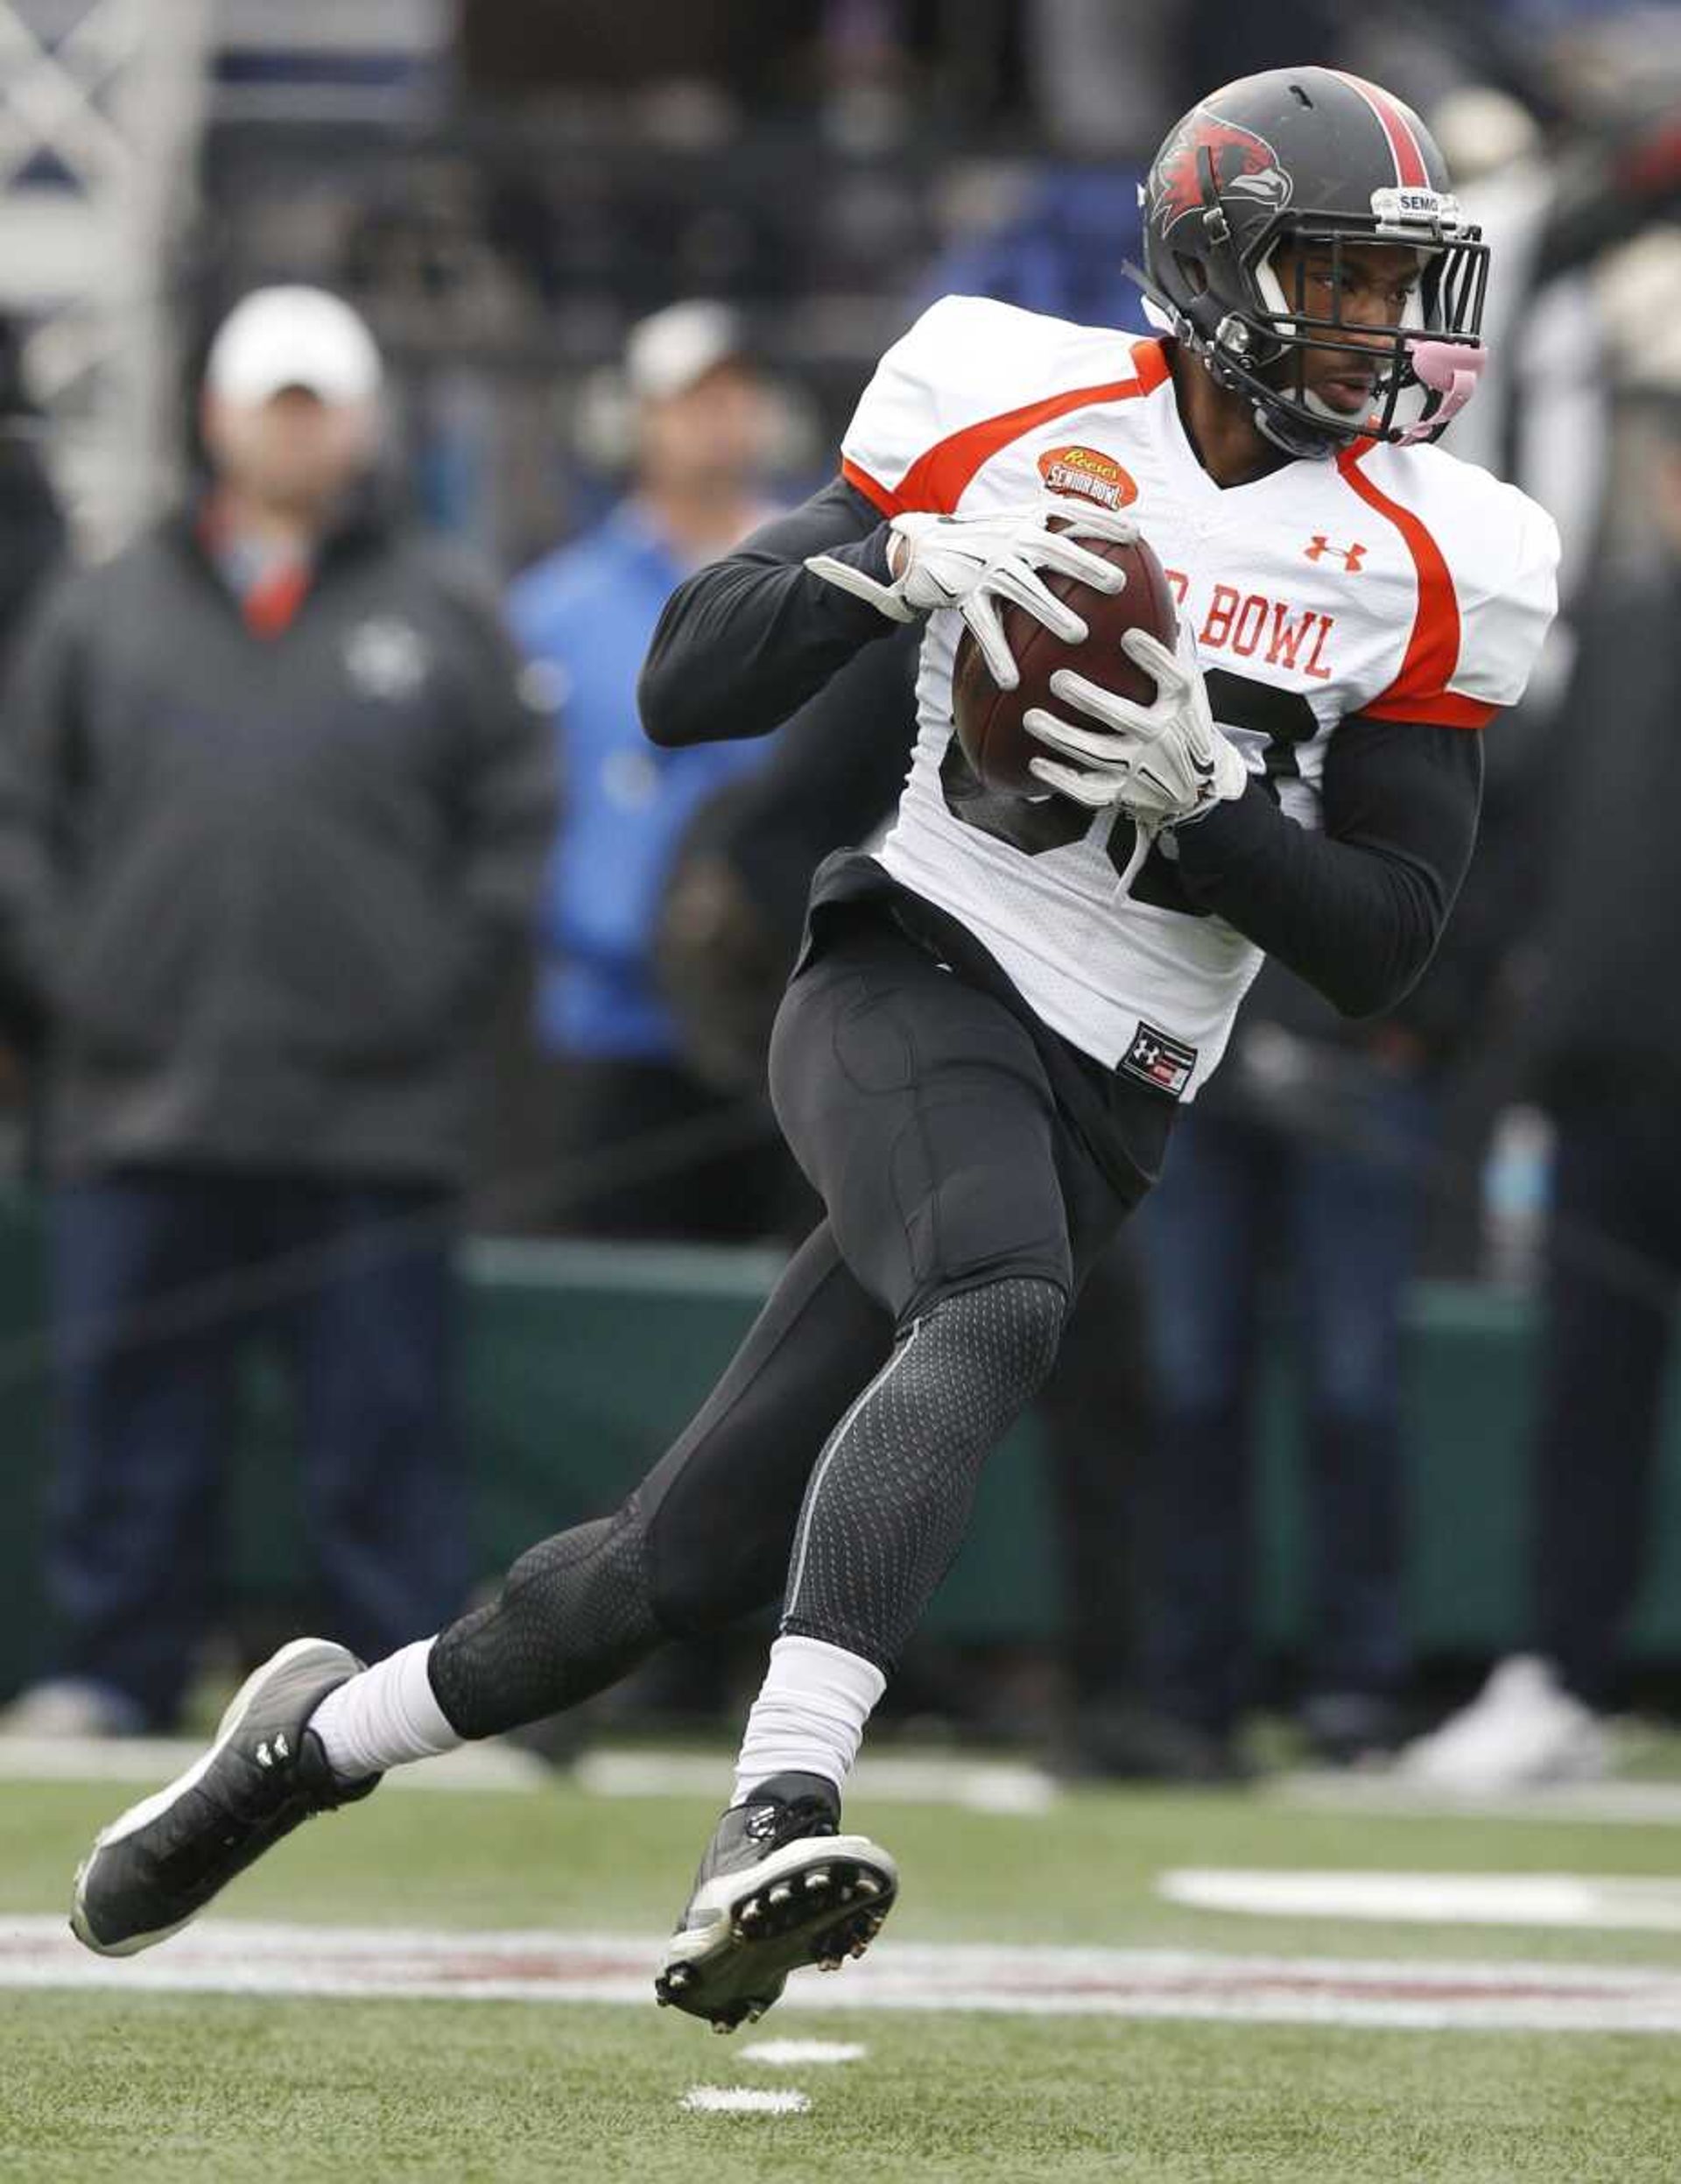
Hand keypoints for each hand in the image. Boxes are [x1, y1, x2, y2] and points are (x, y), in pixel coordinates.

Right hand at [805, 500, 1138, 688]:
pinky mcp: (961, 592)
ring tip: (1079, 636)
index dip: (1102, 520)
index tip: (1136, 534)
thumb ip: (1046, 532)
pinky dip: (998, 654)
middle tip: (1117, 584)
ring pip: (1022, 589)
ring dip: (1051, 612)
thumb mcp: (1010, 527)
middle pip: (1052, 549)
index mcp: (1023, 520)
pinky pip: (983, 627)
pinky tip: (1012, 681)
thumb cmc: (975, 543)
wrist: (916, 549)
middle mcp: (1007, 538)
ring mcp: (984, 565)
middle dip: (1086, 564)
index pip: (1068, 512)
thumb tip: (1098, 545)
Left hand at [1023, 621, 1248, 825]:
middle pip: (1126, 719)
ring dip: (1063, 736)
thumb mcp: (1189, 684)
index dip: (1154, 658)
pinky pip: (1089, 790)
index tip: (1129, 636)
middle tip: (1057, 680)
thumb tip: (1158, 587)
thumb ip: (1175, 641)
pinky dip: (1062, 779)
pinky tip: (1035, 762)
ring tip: (1031, 718)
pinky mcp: (1121, 793)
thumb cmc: (1182, 721)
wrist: (1194, 787)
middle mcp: (1163, 737)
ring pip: (1098, 754)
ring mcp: (1140, 768)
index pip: (1174, 679)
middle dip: (1091, 700)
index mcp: (1181, 704)